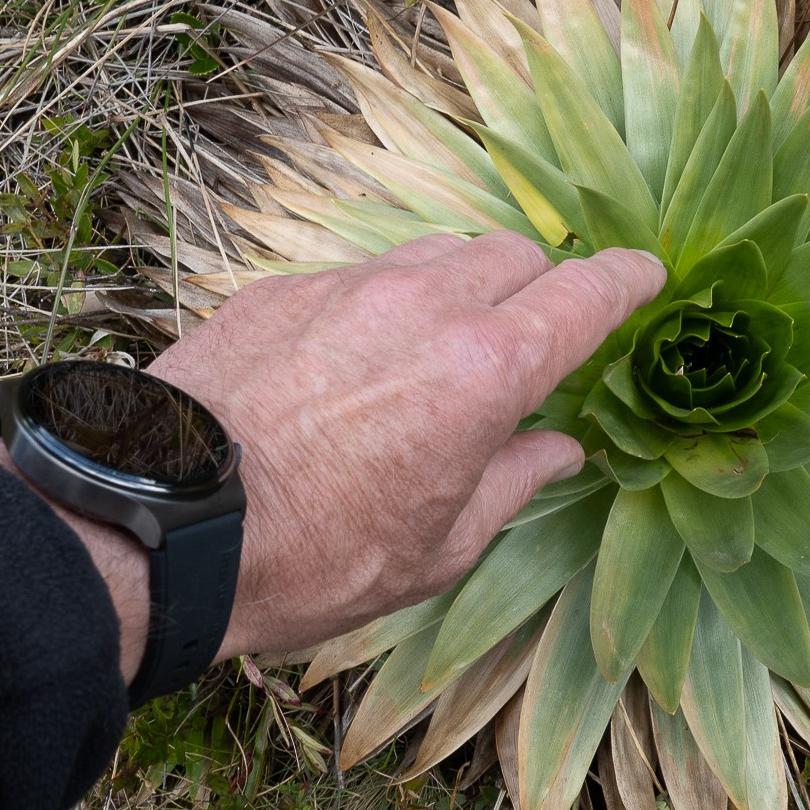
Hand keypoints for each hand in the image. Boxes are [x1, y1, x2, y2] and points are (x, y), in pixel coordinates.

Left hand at [151, 232, 663, 659]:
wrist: (163, 525)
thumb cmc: (311, 558)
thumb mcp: (436, 550)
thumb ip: (512, 484)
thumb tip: (560, 449)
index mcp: (486, 371)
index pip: (587, 293)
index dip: (628, 279)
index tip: (646, 276)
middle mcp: (424, 304)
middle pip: (515, 253)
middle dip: (541, 284)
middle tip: (536, 334)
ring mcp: (345, 286)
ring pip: (434, 251)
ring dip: (460, 284)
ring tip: (442, 346)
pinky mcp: (278, 289)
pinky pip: (356, 274)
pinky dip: (380, 303)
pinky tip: (356, 361)